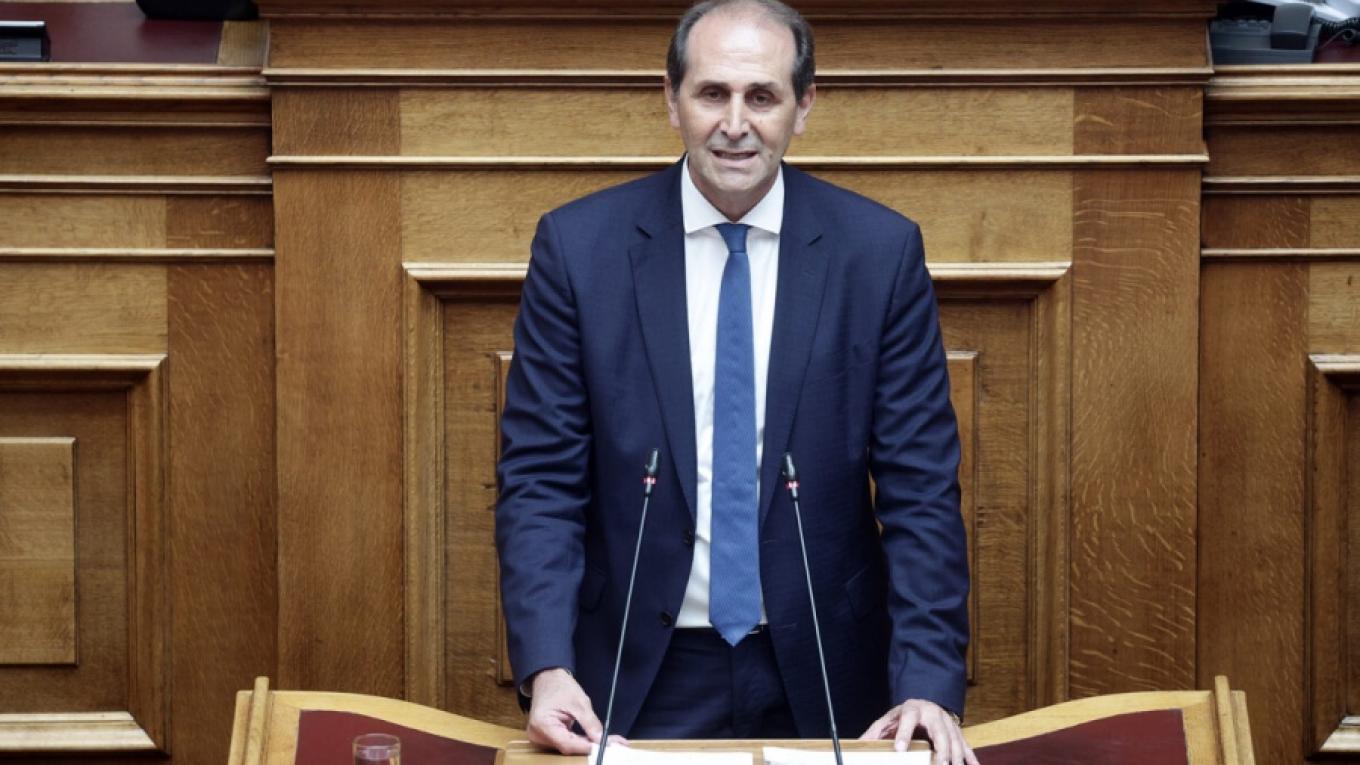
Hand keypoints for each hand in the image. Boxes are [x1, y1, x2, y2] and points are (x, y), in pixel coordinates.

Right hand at [525, 668, 626, 754]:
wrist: (547, 678)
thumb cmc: (560, 686)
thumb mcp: (579, 702)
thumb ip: (590, 722)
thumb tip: (602, 740)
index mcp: (542, 725)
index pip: (568, 744)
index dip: (588, 747)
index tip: (606, 746)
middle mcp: (538, 735)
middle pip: (568, 748)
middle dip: (591, 746)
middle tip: (614, 743)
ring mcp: (540, 738)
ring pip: (568, 747)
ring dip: (587, 745)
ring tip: (608, 741)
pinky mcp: (546, 738)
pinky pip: (565, 743)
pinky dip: (580, 742)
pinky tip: (593, 740)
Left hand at [860, 698, 977, 764]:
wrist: (927, 702)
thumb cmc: (905, 714)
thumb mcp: (889, 718)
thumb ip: (875, 731)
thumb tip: (858, 744)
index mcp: (913, 709)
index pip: (908, 720)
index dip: (904, 735)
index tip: (899, 750)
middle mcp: (934, 715)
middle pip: (940, 733)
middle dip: (940, 750)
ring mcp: (948, 723)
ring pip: (955, 741)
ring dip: (956, 758)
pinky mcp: (958, 732)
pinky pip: (966, 746)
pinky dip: (971, 759)